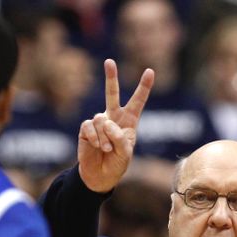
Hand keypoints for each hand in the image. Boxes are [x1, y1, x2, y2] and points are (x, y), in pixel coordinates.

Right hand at [78, 59, 153, 191]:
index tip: (150, 71)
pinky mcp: (86, 128)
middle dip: (111, 78)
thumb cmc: (117, 163)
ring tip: (106, 149)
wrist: (100, 175)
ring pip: (101, 119)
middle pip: (112, 94)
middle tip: (109, 61)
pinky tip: (96, 146)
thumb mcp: (126, 153)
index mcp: (129, 121)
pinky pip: (89, 126)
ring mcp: (99, 122)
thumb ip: (120, 138)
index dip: (144, 87)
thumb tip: (107, 122)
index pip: (137, 102)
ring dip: (104, 137)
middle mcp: (113, 118)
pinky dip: (94, 138)